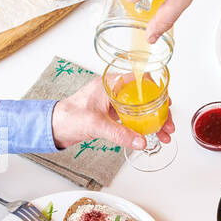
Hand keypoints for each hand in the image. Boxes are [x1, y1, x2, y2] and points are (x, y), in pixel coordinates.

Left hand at [51, 78, 175, 152]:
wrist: (53, 127)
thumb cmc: (67, 118)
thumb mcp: (96, 125)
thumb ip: (119, 134)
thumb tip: (140, 141)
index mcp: (108, 85)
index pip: (138, 79)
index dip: (155, 89)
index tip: (166, 101)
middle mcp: (112, 92)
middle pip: (144, 96)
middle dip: (159, 111)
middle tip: (168, 124)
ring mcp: (112, 104)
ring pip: (140, 109)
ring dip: (154, 121)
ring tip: (163, 134)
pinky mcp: (111, 115)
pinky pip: (132, 118)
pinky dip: (143, 127)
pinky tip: (150, 136)